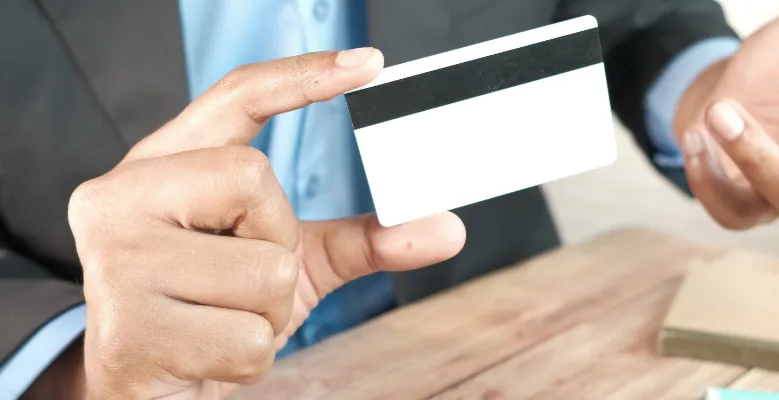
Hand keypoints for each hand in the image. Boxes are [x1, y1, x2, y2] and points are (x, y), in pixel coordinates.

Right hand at [66, 48, 465, 398]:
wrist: (146, 391)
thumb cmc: (211, 315)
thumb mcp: (289, 265)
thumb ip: (365, 240)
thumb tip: (449, 229)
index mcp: (159, 169)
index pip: (233, 98)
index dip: (300, 75)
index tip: (369, 64)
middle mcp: (120, 199)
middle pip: (255, 180)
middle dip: (276, 244)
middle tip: (235, 281)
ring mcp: (116, 263)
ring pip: (264, 272)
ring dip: (266, 316)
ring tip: (217, 323)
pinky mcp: (126, 332)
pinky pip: (247, 339)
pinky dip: (248, 360)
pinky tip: (203, 357)